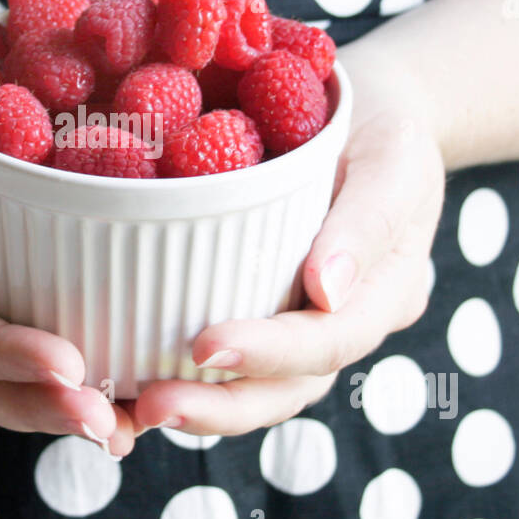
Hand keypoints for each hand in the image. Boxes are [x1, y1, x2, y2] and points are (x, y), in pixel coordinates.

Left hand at [129, 47, 445, 438]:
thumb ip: (368, 220)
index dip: (269, 353)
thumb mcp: (394, 155)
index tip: (205, 346)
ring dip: (194, 403)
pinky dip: (176, 371)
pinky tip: (124, 380)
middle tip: (152, 404)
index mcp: (382, 295)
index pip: (329, 342)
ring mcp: (299, 321)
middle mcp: (340, 323)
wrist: (367, 110)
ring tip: (131, 408)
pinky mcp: (260, 305)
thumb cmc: (384, 124)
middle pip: (285, 389)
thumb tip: (327, 293)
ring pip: (252, 387)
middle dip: (219, 405)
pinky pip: (222, 351)